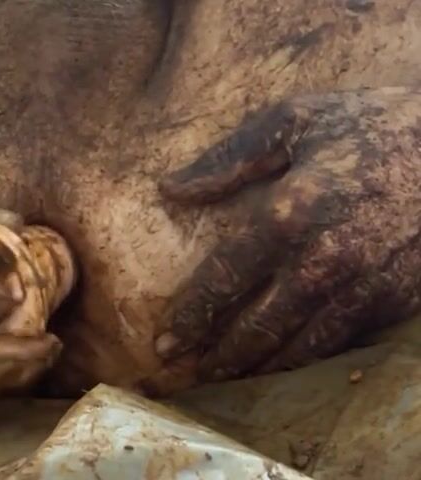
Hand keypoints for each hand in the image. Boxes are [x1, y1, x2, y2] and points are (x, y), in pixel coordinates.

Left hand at [156, 88, 420, 380]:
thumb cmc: (371, 126)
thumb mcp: (294, 120)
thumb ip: (228, 158)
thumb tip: (170, 188)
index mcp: (288, 215)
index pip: (223, 281)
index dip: (190, 317)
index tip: (164, 342)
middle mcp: (322, 263)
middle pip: (255, 328)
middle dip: (216, 356)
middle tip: (184, 371)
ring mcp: (361, 288)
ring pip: (297, 348)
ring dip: (255, 369)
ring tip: (223, 379)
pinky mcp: (392, 301)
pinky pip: (337, 343)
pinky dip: (302, 361)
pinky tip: (280, 366)